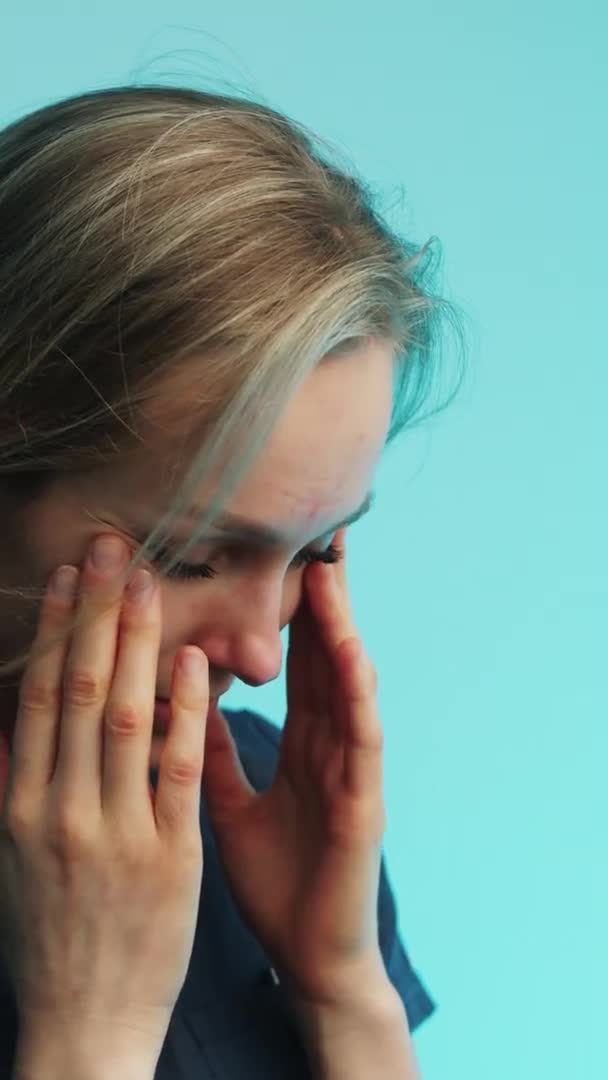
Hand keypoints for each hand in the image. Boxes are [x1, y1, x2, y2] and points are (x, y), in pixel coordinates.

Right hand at [0, 534, 209, 1056]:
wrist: (85, 1023)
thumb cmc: (47, 938)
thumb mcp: (9, 862)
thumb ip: (7, 789)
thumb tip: (1, 724)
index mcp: (19, 810)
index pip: (34, 700)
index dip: (51, 633)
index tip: (66, 577)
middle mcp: (61, 813)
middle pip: (77, 693)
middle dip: (95, 615)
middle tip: (112, 548)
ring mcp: (116, 834)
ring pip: (124, 718)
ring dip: (137, 644)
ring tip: (149, 583)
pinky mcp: (171, 858)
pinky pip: (175, 771)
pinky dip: (183, 711)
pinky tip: (194, 661)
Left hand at [201, 527, 387, 1007]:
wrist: (308, 958)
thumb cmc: (276, 883)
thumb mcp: (228, 807)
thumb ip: (208, 755)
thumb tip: (175, 704)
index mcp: (300, 747)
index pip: (293, 665)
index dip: (287, 611)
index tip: (276, 557)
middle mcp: (329, 747)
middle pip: (323, 658)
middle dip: (320, 598)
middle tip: (314, 533)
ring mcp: (351, 772)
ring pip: (346, 684)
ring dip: (339, 626)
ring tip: (328, 571)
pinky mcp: (364, 803)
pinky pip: (361, 737)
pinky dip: (356, 691)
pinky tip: (349, 651)